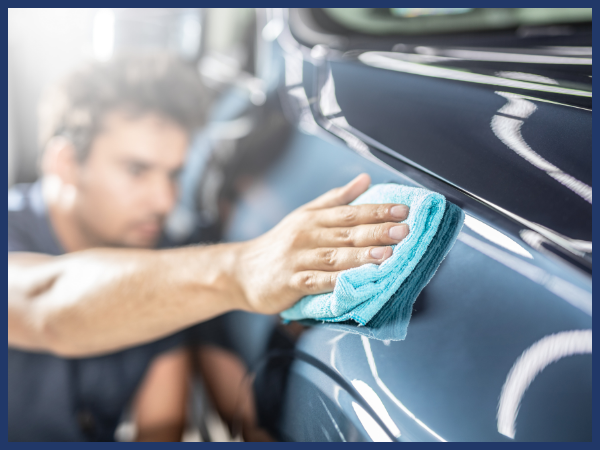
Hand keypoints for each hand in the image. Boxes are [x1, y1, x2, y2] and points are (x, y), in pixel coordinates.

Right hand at [234, 174, 409, 314]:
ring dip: (362, 255)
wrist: (241, 271)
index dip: (377, 210)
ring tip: (388, 254)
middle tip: (405, 230)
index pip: (350, 212)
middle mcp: (306, 235)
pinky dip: (340, 281)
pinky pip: (319, 281)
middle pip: (347, 232)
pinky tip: (357, 281)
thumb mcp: (305, 215)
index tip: (403, 210)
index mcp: (312, 218)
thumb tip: (365, 179)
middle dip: (377, 231)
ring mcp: (298, 259)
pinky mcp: (291, 282)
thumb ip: (336, 199)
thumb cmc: (280, 244)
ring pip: (335, 256)